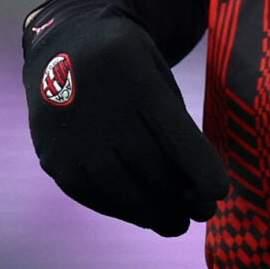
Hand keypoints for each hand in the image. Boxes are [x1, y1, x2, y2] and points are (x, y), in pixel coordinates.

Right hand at [23, 0, 228, 236]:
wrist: (62, 45)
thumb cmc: (127, 67)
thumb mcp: (156, 75)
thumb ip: (175, 125)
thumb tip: (195, 194)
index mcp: (133, 73)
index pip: (173, 131)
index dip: (199, 167)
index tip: (218, 194)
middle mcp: (96, 103)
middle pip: (148, 167)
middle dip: (180, 199)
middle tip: (201, 214)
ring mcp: (68, 134)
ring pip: (120, 190)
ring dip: (152, 213)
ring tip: (172, 223)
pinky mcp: (50, 158)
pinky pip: (91, 196)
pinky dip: (120, 210)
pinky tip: (138, 210)